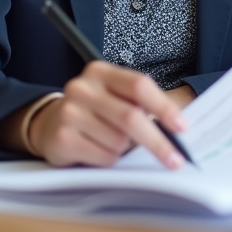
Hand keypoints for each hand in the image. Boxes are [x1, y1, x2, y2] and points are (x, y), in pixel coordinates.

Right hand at [28, 61, 188, 168]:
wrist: (49, 123)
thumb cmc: (94, 111)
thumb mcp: (115, 97)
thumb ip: (142, 105)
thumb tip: (178, 128)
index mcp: (101, 72)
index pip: (139, 85)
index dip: (163, 107)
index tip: (181, 127)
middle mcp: (83, 88)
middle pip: (131, 116)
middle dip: (157, 141)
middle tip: (175, 159)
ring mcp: (70, 112)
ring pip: (118, 142)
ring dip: (125, 150)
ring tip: (113, 143)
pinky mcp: (62, 137)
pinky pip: (103, 157)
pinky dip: (110, 160)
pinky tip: (98, 150)